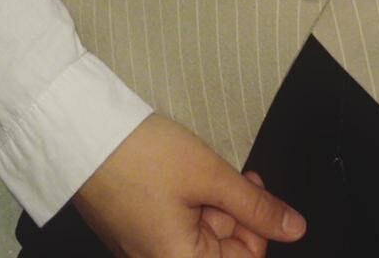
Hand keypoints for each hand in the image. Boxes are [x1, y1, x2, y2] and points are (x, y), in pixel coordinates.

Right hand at [72, 113, 306, 256]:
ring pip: (200, 234)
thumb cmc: (141, 156)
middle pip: (221, 250)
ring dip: (214, 203)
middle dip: (235, 212)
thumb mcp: (210, 176)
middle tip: (237, 174)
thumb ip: (256, 207)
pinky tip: (189, 174)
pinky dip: (191, 201)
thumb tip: (294, 228)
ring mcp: (145, 249)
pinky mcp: (134, 229)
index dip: (259, 227)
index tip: (257, 192)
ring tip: (207, 169)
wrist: (84, 133)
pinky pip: (177, 224)